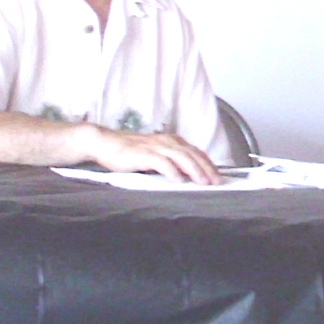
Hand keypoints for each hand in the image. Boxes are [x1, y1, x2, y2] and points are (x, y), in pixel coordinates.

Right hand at [89, 126, 221, 184]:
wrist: (105, 142)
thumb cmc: (129, 151)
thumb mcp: (155, 154)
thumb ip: (171, 161)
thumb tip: (188, 175)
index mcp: (172, 141)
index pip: (197, 153)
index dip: (209, 165)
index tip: (218, 177)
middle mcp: (167, 141)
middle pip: (193, 155)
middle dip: (207, 169)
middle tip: (216, 182)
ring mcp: (155, 146)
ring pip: (181, 157)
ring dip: (194, 170)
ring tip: (202, 182)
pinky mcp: (143, 153)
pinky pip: (161, 162)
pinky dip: (171, 171)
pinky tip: (177, 180)